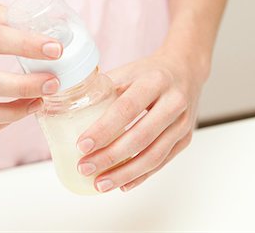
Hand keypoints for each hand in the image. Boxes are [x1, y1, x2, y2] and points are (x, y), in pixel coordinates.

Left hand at [76, 48, 206, 191]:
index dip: (104, 129)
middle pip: (141, 136)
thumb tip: (68, 105)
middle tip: (85, 167)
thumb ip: (102, 88)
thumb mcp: (127, 71)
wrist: (186, 70)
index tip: (82, 145)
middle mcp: (173, 102)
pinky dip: (141, 176)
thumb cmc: (150, 72)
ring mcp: (182, 123)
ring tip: (100, 183)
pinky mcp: (185, 139)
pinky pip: (162, 162)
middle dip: (110, 157)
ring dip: (125, 173)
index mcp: (155, 81)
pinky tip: (122, 184)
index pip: (126, 108)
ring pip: (154, 155)